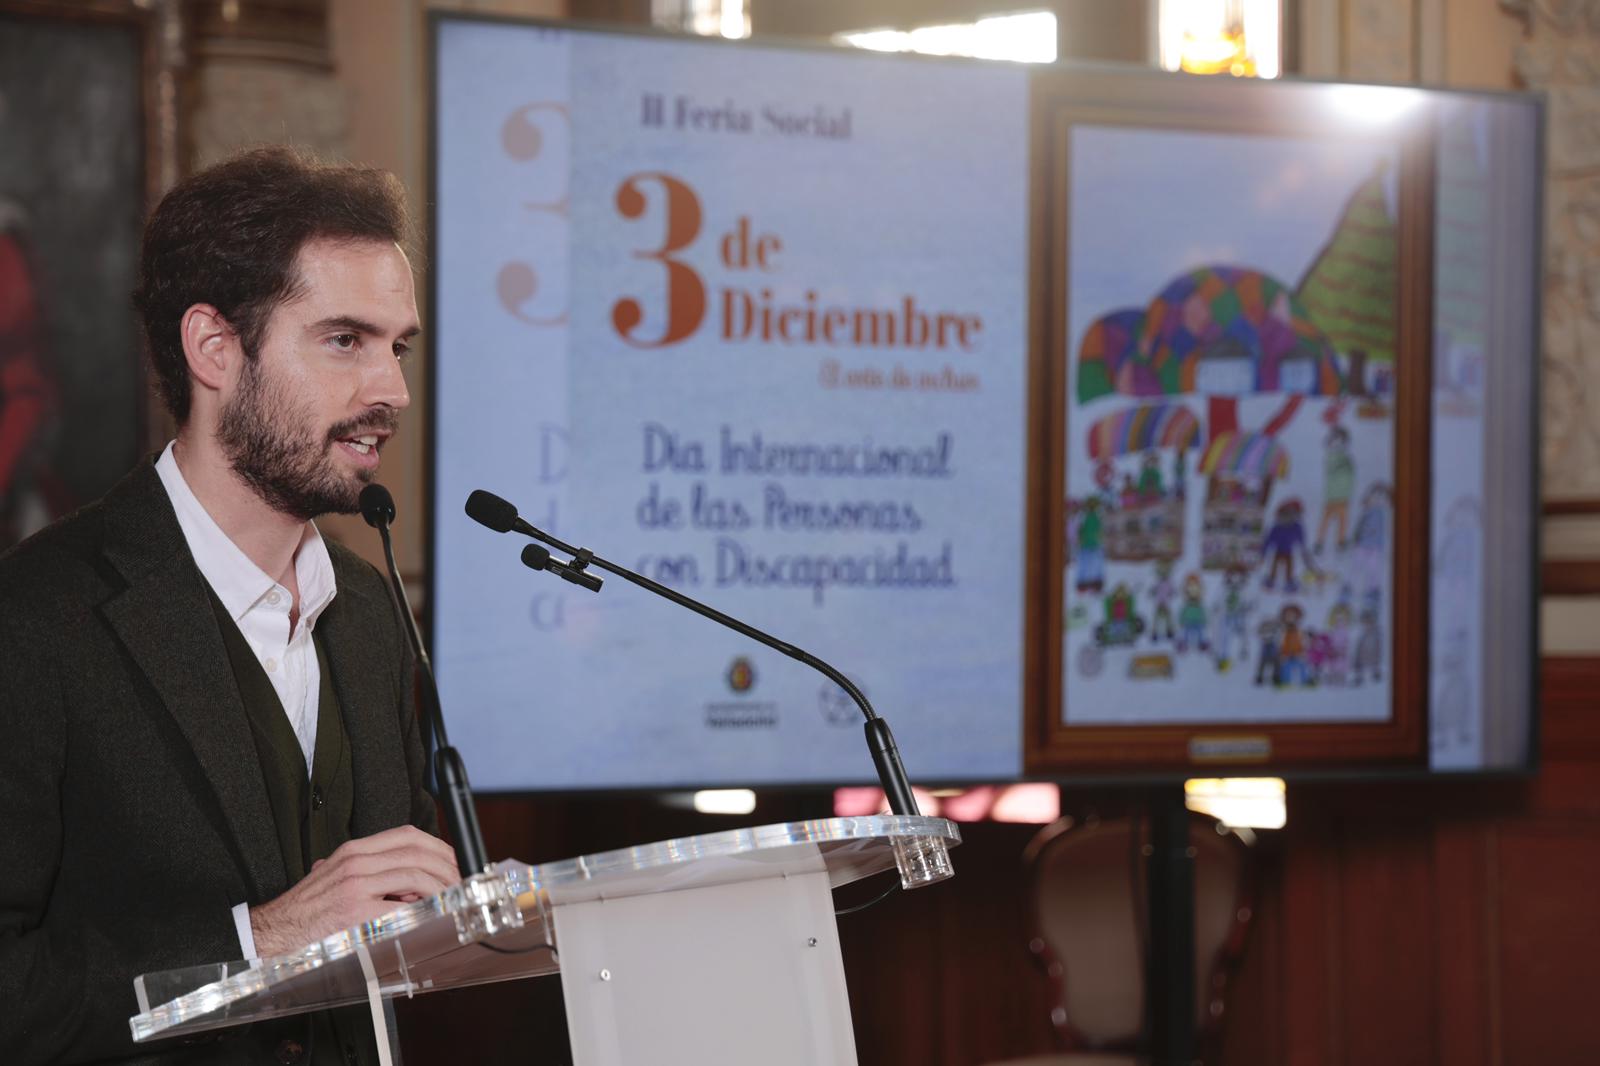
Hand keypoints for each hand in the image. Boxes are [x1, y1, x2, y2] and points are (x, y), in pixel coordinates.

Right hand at [248, 826, 458, 957]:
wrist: (274, 932)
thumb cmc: (308, 909)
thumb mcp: (338, 876)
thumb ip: (373, 871)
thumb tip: (414, 880)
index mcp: (354, 850)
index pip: (407, 835)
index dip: (438, 846)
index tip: (452, 861)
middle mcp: (356, 862)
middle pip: (417, 852)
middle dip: (447, 867)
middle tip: (460, 883)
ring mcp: (356, 885)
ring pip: (415, 875)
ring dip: (440, 889)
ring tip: (448, 900)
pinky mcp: (355, 912)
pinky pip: (401, 908)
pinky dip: (421, 911)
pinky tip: (428, 917)